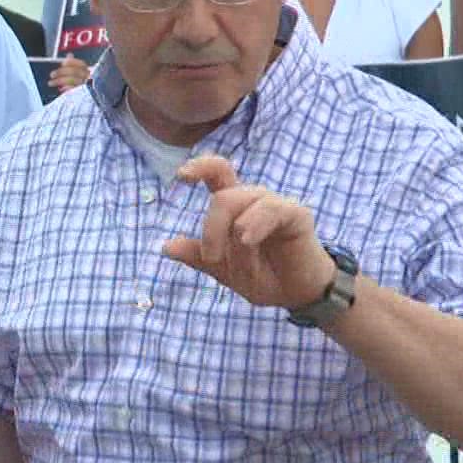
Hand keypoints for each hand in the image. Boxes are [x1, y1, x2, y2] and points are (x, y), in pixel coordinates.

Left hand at [48, 55, 90, 92]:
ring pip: (72, 81)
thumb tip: (69, 54)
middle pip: (74, 72)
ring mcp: (86, 87)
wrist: (91, 98)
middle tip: (51, 74)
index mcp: (88, 71)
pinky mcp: (82, 95)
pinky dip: (66, 89)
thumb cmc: (84, 83)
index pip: (81, 64)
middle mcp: (88, 78)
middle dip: (61, 72)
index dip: (71, 62)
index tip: (63, 63)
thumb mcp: (80, 73)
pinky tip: (60, 88)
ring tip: (50, 83)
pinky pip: (73, 91)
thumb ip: (74, 64)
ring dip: (59, 81)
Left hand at [163, 155, 335, 309]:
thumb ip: (198, 256)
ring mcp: (275, 205)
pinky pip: (271, 208)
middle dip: (211, 228)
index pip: (218, 173)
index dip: (201, 167)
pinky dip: (255, 222)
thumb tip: (166, 246)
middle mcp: (254, 201)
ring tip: (232, 256)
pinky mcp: (296, 214)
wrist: (295, 295)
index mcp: (235, 208)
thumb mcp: (223, 269)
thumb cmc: (263, 276)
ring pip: (243, 199)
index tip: (182, 175)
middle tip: (212, 257)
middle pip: (224, 196)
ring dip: (230, 231)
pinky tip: (247, 239)